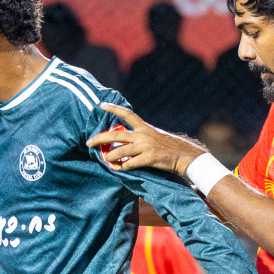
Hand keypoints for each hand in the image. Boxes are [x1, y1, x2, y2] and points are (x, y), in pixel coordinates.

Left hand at [85, 103, 206, 173]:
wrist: (185, 155)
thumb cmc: (168, 147)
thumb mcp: (154, 136)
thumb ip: (139, 137)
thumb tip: (123, 142)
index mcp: (144, 128)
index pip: (126, 114)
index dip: (113, 109)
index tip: (101, 105)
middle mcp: (143, 135)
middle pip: (116, 134)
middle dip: (100, 138)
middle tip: (88, 142)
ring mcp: (145, 146)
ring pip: (121, 150)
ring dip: (111, 156)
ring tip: (106, 160)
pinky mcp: (149, 158)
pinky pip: (131, 163)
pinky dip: (125, 166)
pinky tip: (123, 168)